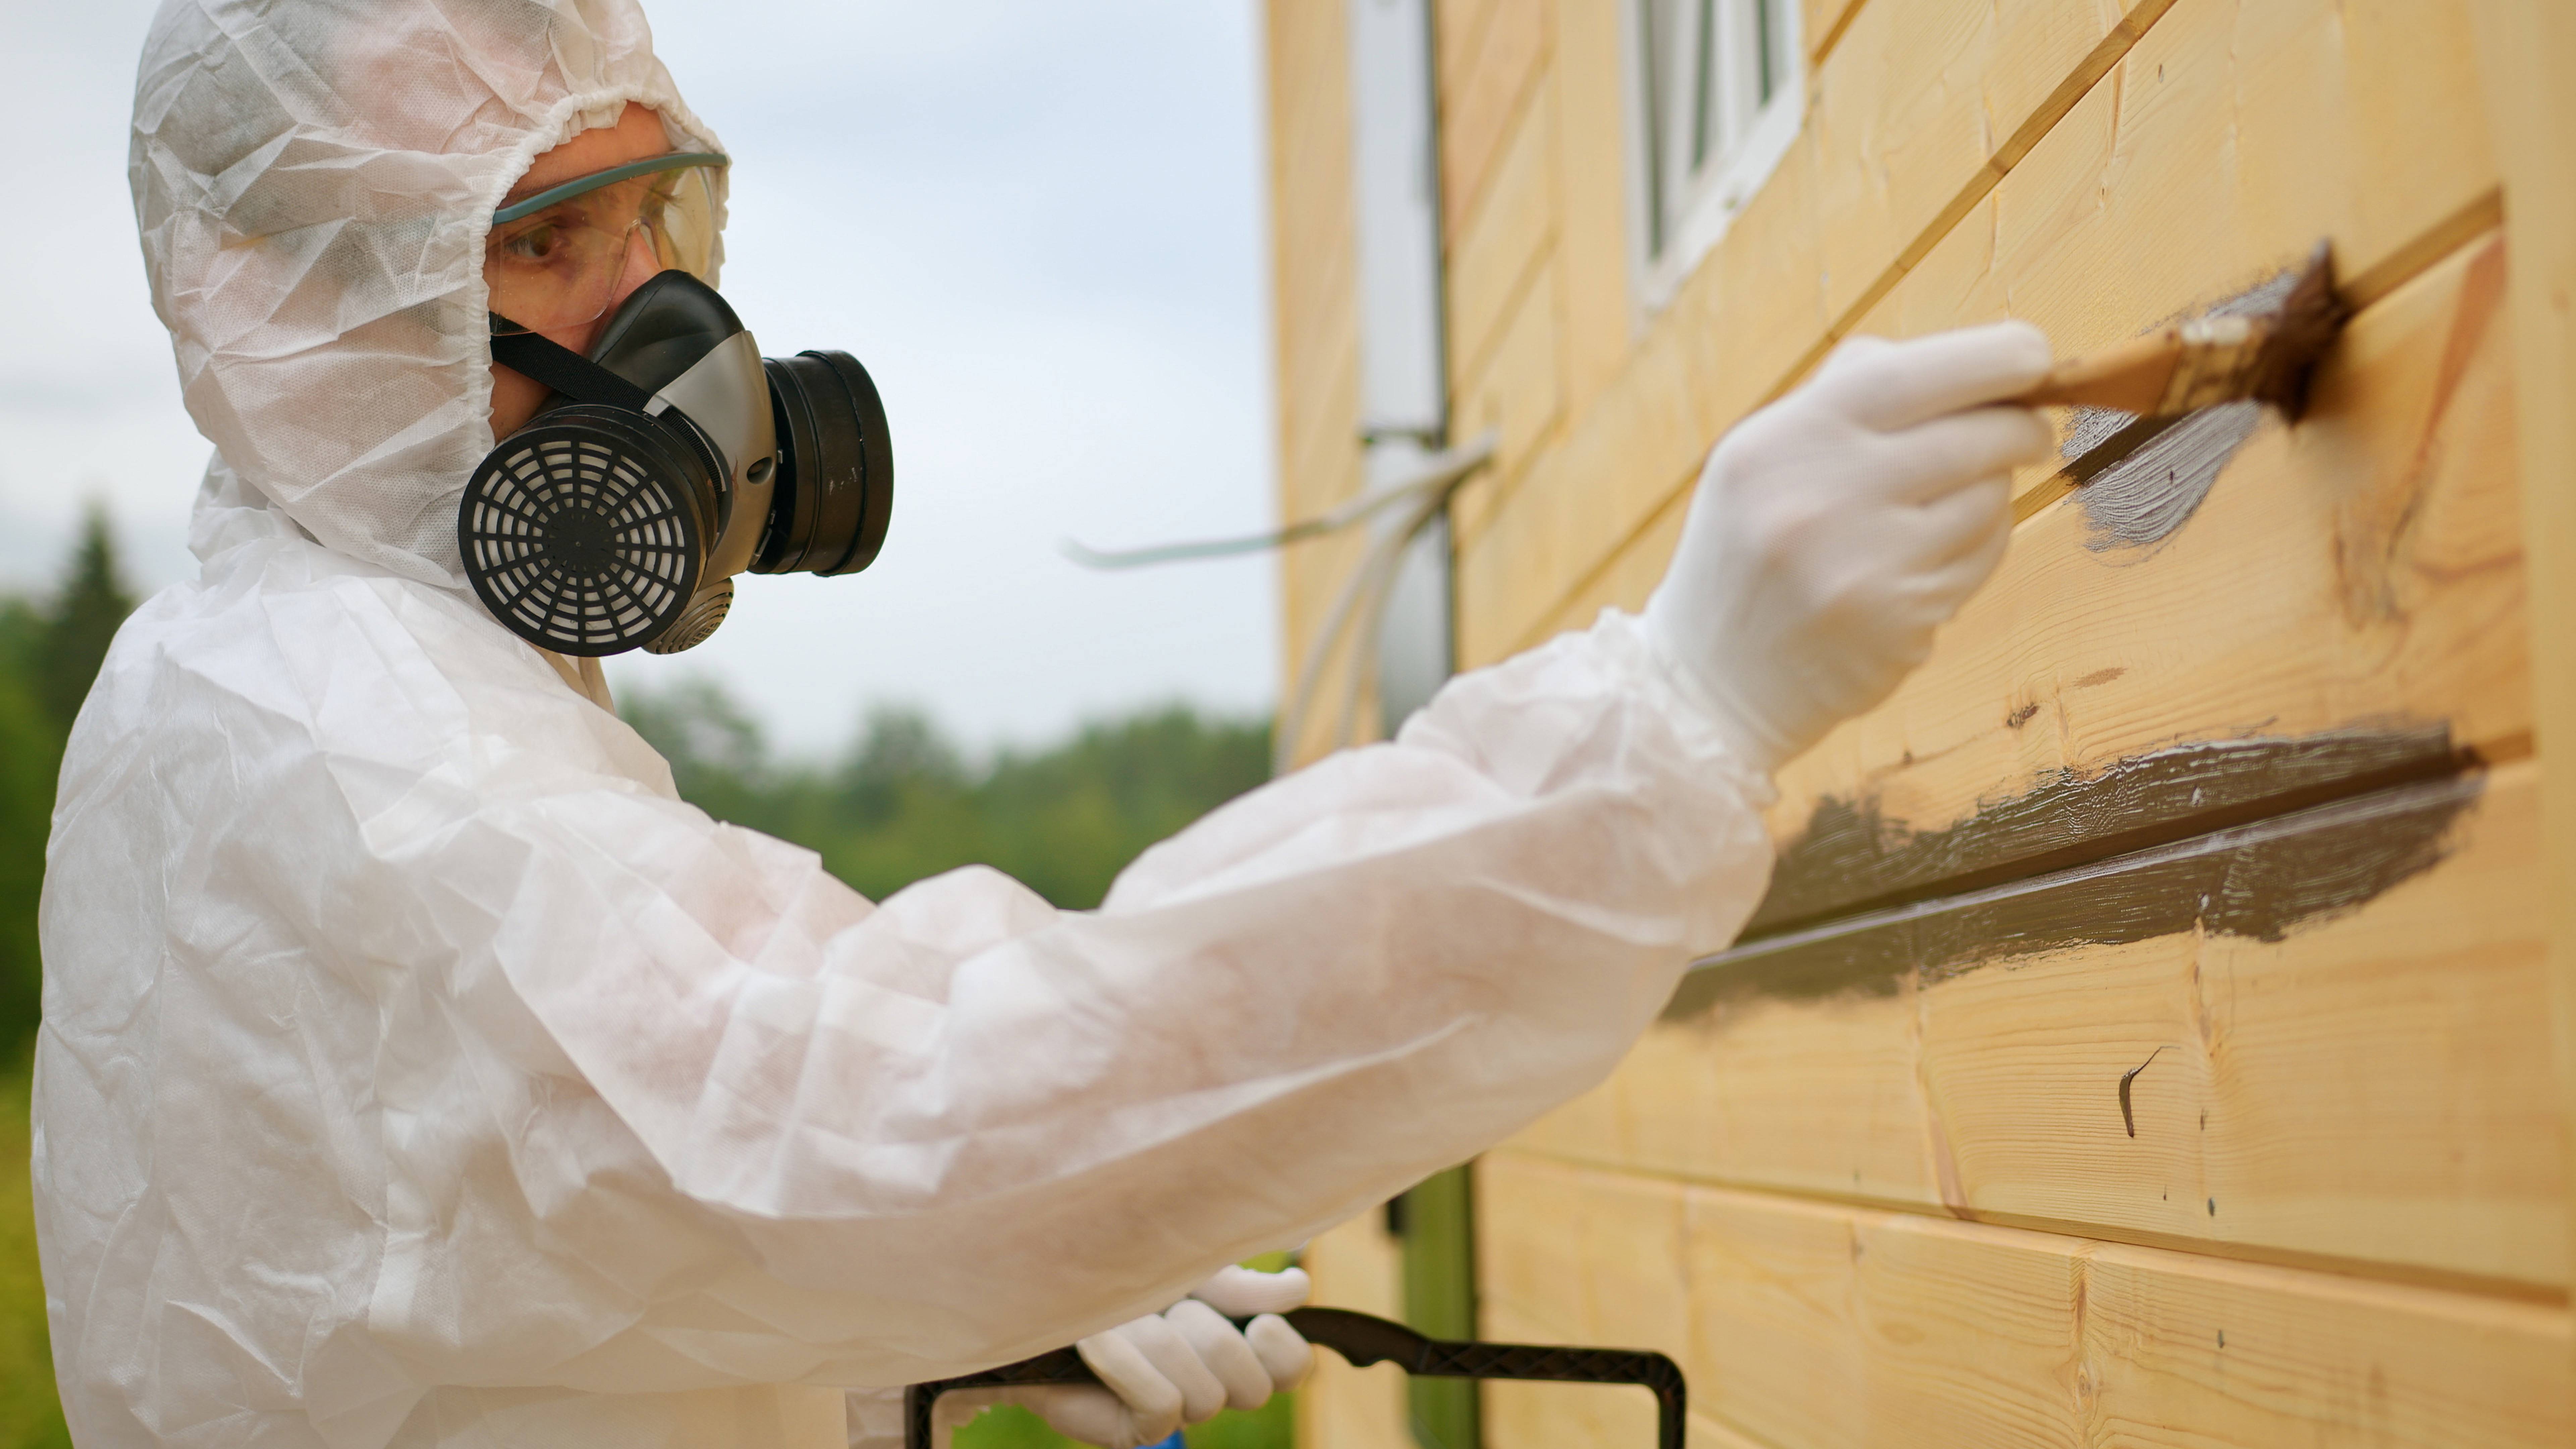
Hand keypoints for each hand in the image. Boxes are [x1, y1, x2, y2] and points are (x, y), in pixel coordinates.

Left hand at [935, 1266, 1314, 1448]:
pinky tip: (1098, 1342)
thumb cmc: (1109, 1269)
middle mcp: (1207, 1381)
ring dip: (1160, 1344)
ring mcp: (1169, 1410)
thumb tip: (1300, 1289)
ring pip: (1204, 1395)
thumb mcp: (1184, 1265)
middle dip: (1211, 1337)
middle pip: (1252, 1385)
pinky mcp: (1132, 1431)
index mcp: (1229, 1340)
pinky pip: (1162, 1408)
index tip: (1262, 1324)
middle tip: (1169, 1308)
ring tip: (1123, 1318)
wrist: (1032, 1291)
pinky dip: (1130, 1367)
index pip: (1291, 1372)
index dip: (1287, 1354)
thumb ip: (1239, 1284)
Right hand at [1641, 322, 2051, 774]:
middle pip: (1974, 436)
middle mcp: (1820, 500)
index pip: (1906, 374)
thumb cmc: (1749, 552)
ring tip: (1942, 508)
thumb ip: (1844, 394)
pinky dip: (1976, 547)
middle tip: (2029, 432)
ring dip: (1990, 492)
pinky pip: (1982, 557)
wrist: (1709, 684)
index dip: (1991, 356)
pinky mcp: (1903, 623)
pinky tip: (1930, 558)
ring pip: (1990, 499)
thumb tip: (1968, 360)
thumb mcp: (1761, 456)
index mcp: (1781, 443)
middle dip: (2020, 427)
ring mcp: (1864, 568)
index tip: (2032, 352)